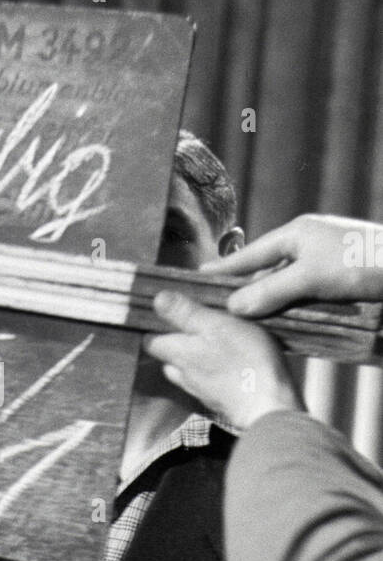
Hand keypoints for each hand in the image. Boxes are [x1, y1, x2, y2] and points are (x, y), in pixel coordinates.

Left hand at [145, 292, 303, 429]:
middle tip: (194, 328)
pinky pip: (208, 384)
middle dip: (176, 344)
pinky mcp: (220, 402)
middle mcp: (183, 375)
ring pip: (187, 373)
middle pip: (168, 358)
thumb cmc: (245, 361)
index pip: (150, 342)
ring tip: (212, 346)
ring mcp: (201, 392)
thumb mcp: (217, 325)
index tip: (167, 316)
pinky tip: (229, 366)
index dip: (155, 328)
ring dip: (194, 361)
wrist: (270, 405)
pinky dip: (212, 374)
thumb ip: (185, 313)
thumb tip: (157, 299)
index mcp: (178, 354)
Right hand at [198, 214, 382, 315]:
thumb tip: (233, 306)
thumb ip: (271, 291)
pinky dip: (290, 311)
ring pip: (286, 287)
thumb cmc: (362, 263)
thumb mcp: (311, 277)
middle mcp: (308, 246)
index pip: (250, 253)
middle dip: (244, 291)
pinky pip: (304, 297)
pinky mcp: (339, 283)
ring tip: (243, 324)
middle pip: (266, 271)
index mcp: (297, 234)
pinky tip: (280, 326)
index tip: (198, 279)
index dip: (224, 268)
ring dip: (269, 305)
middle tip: (216, 309)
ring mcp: (325, 265)